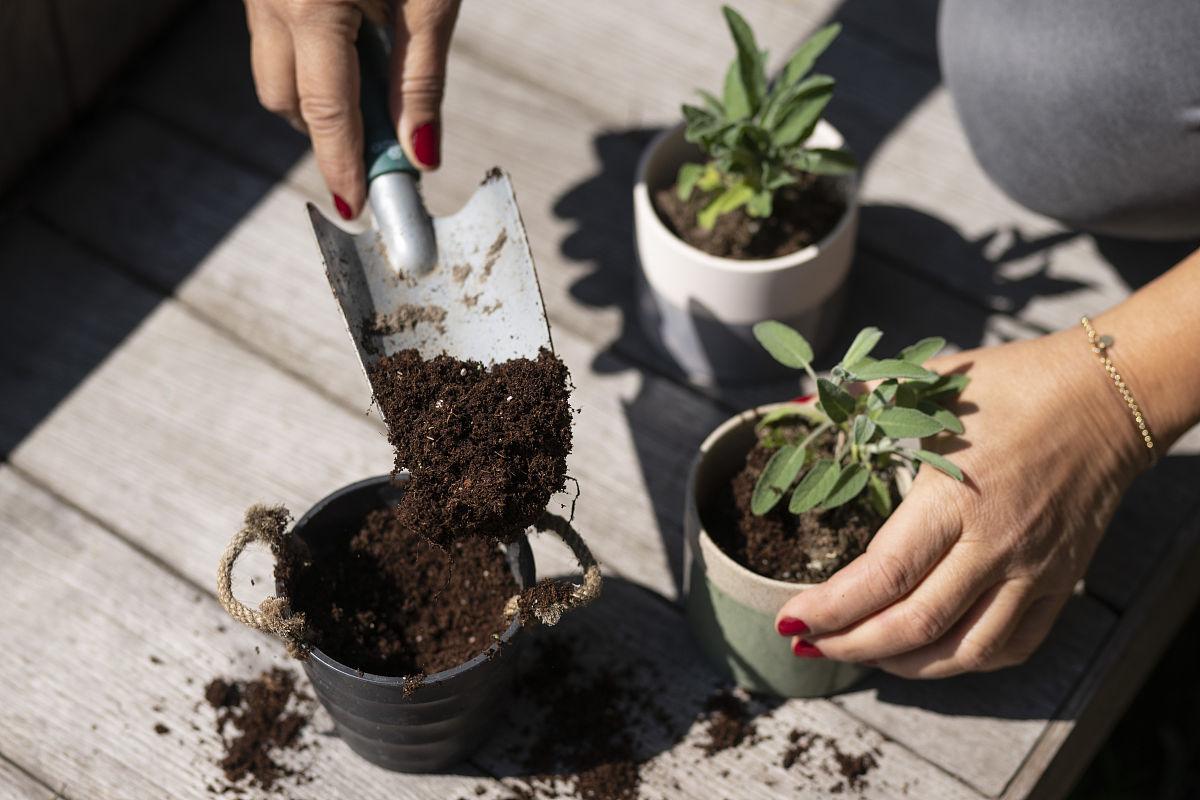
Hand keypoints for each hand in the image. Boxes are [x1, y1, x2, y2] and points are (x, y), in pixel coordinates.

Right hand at [244, 0, 460, 217]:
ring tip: (373, 87)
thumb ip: (421, 80)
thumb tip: (420, 155)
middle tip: (381, 145)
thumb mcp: (432, 2)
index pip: (326, 110)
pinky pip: (275, 39)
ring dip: (315, 96)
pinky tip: (352, 47)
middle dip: (327, 132)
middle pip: (285, 99)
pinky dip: (309, 61)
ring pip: (274, 71)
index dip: (342, 165)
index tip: (355, 206)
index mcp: (312, 6)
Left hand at [775, 330, 1144, 677]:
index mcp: (955, 497)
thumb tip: (796, 407)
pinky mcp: (1060, 582)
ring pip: (965, 651)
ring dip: (904, 665)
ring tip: (862, 655)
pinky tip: (930, 653)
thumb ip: (864, 402)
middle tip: (809, 644)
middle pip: (915, 625)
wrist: (1109, 396)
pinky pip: (1013, 645)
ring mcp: (1034, 570)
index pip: (883, 574)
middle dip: (852, 645)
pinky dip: (964, 660)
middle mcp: (996, 545)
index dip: (831, 607)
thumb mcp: (933, 382)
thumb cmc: (1014, 385)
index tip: (791, 618)